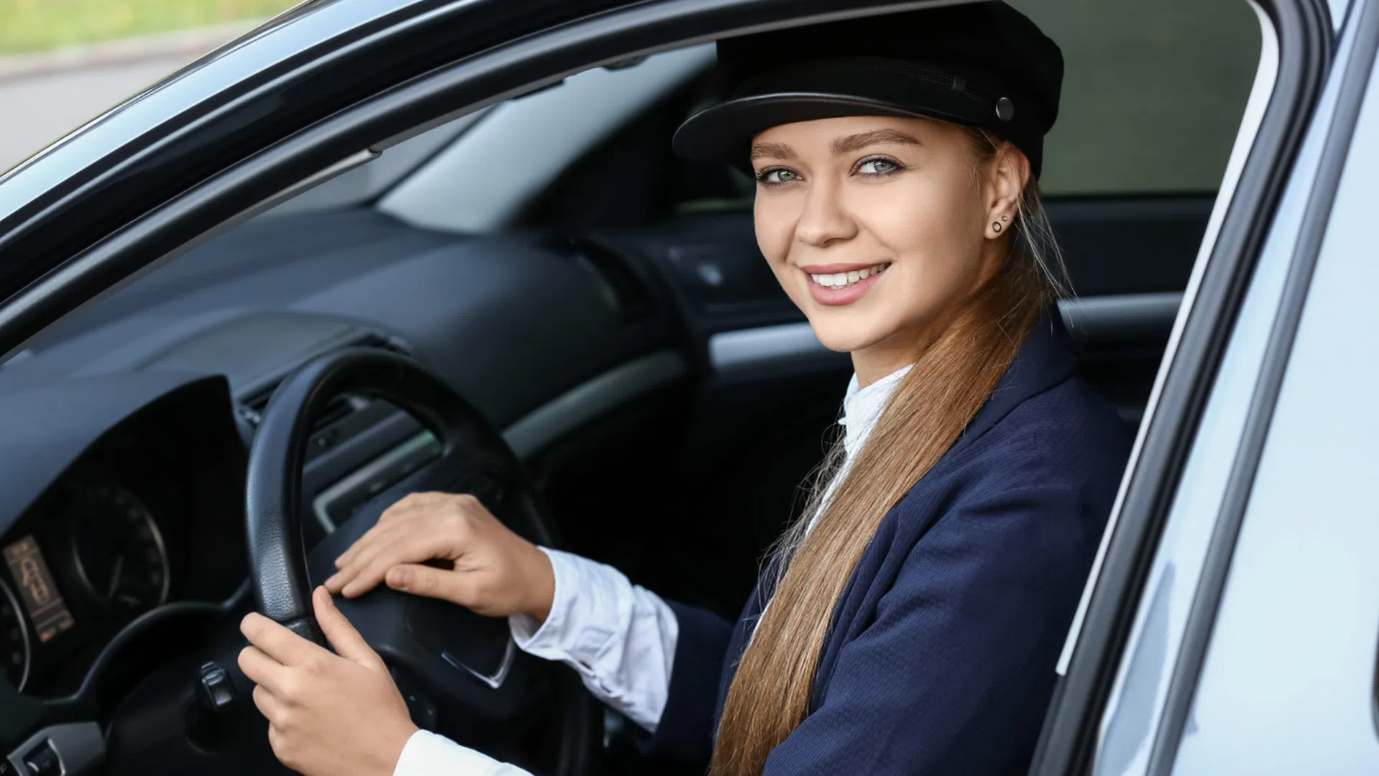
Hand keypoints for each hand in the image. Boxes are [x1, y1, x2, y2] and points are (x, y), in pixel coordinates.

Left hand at [239, 587, 417, 775]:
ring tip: (306, 696)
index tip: (254, 624)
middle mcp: (289, 692)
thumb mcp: (367, 661)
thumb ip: (337, 627)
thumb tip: (319, 597)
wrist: (387, 762)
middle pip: (247, 662)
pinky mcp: (280, 747)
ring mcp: (281, 723)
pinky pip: (269, 725)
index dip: (252, 625)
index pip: (261, 635)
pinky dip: (283, 720)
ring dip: (273, 689)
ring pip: (258, 694)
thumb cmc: (382, 710)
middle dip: (259, 655)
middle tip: (282, 660)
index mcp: (312, 665)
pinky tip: (310, 722)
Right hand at [324, 491, 555, 621]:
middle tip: (335, 579)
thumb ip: (429, 583)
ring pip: (398, 517)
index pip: (399, 548)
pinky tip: (374, 537)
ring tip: (346, 562)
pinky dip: (388, 523)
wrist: (539, 575)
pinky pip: (412, 507)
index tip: (345, 588)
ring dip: (369, 540)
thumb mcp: (471, 594)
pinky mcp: (454, 505)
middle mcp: (451, 508)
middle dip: (361, 557)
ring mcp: (453, 502)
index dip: (368, 570)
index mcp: (456, 529)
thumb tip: (388, 576)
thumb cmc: (510, 588)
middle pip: (393, 531)